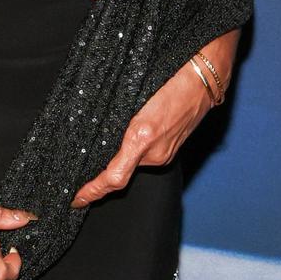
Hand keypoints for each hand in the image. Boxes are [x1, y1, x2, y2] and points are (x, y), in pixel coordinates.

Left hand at [72, 60, 212, 208]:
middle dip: (103, 169)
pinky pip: (145, 157)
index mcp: (141, 139)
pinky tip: (134, 137)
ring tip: (115, 138)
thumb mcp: (134, 100)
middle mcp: (154, 154)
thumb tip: (98, 149)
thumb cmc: (170, 83)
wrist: (202, 79)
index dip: (94, 191)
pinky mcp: (171, 151)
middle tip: (85, 169)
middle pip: (120, 171)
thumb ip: (118, 127)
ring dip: (121, 155)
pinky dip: (135, 151)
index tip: (78, 200)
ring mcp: (164, 154)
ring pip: (132, 162)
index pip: (114, 178)